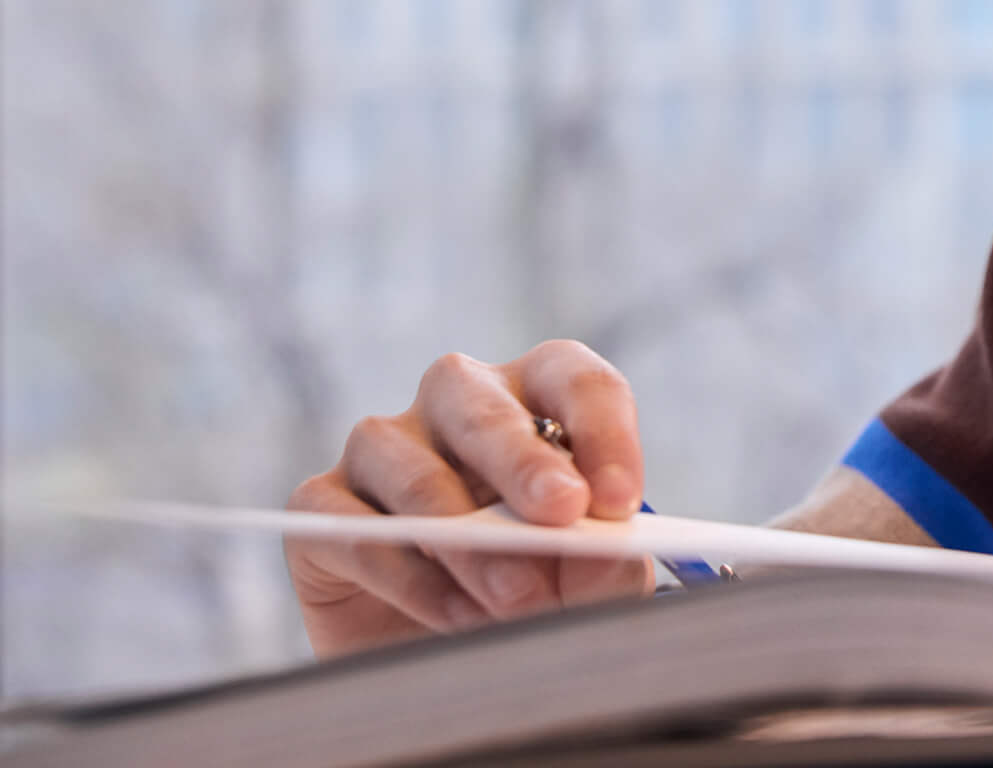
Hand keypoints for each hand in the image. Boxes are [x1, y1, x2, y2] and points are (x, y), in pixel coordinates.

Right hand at [286, 340, 651, 657]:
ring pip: (409, 466)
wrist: (456, 663)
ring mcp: (381, 448)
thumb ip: (607, 563)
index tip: (621, 501)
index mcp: (536, 394)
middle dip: (524, 462)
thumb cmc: (539, 593)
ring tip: (515, 594)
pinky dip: (407, 575)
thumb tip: (600, 550)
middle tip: (563, 515)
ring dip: (465, 533)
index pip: (574, 379)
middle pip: (482, 406)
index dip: (602, 431)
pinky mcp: (321, 507)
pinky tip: (456, 613)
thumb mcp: (591, 582)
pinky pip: (353, 528)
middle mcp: (455, 403)